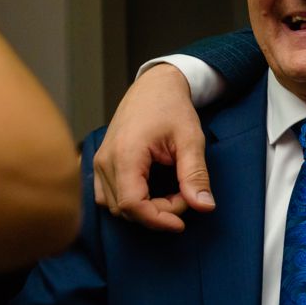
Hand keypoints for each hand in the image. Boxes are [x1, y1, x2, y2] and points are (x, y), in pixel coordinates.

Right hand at [91, 69, 216, 228]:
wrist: (155, 83)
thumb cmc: (172, 106)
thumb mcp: (190, 138)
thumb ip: (195, 174)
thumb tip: (205, 207)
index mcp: (125, 153)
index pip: (133, 204)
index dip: (158, 219)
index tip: (182, 221)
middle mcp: (105, 159)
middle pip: (125, 209)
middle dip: (157, 213)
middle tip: (183, 196)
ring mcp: (100, 161)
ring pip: (114, 206)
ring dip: (143, 209)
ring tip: (170, 193)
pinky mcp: (101, 162)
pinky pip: (106, 196)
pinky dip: (128, 202)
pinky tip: (150, 192)